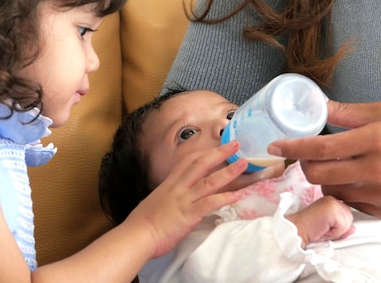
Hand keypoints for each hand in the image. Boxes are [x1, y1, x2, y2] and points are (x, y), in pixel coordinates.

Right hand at [124, 140, 247, 257]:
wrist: (136, 235)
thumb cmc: (141, 223)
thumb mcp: (154, 203)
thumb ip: (166, 199)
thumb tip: (171, 201)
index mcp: (169, 184)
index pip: (187, 162)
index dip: (203, 153)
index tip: (215, 147)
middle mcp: (178, 187)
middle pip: (201, 164)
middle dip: (219, 153)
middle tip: (235, 144)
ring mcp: (184, 199)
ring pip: (209, 181)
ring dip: (228, 172)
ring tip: (244, 163)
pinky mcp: (189, 214)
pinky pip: (210, 203)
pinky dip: (224, 198)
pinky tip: (238, 196)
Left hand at [268, 100, 380, 217]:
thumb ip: (345, 112)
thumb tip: (314, 103)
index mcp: (375, 139)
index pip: (322, 147)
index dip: (293, 147)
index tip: (275, 146)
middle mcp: (377, 169)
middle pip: (318, 174)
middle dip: (304, 163)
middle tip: (307, 152)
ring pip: (330, 190)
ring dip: (323, 177)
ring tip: (334, 163)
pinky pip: (349, 202)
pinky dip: (343, 190)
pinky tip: (353, 176)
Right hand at [286, 196, 354, 247]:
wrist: (297, 229)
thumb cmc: (309, 230)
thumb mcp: (329, 229)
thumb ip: (342, 227)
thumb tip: (353, 228)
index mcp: (331, 201)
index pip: (347, 215)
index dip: (339, 225)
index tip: (325, 226)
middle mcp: (332, 199)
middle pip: (350, 218)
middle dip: (340, 228)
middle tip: (324, 228)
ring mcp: (333, 202)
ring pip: (348, 222)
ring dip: (338, 230)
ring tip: (324, 228)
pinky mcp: (332, 208)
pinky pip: (344, 226)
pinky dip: (336, 232)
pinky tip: (324, 228)